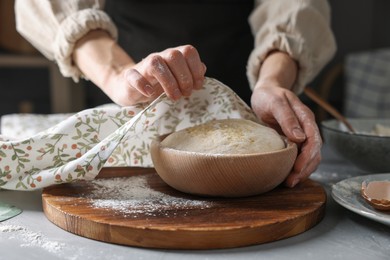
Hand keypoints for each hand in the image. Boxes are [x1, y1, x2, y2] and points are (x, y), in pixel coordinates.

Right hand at [73, 30, 205, 105]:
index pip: (188, 52)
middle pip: (174, 55)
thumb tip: (203, 69)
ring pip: (156, 63)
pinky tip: (150, 94)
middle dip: (184, 77)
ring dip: (168, 82)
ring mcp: (143, 66)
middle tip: (186, 94)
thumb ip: (190, 74)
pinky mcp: (129, 77)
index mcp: (173, 57)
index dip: (196, 68)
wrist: (130, 88)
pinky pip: (134, 75)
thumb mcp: (176, 81)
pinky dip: (143, 84)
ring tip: (174, 97)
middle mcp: (160, 57)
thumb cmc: (157, 85)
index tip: (198, 86)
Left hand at [251, 82, 321, 186]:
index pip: (314, 139)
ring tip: (289, 183)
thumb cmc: (269, 96)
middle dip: (304, 168)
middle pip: (314, 152)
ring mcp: (302, 135)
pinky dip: (296, 168)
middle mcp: (307, 128)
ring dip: (302, 171)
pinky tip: (287, 176)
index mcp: (305, 117)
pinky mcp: (294, 142)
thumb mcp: (276, 103)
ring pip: (310, 157)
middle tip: (290, 181)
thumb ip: (287, 118)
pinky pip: (300, 157)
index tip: (296, 168)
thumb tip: (300, 137)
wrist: (266, 93)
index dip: (307, 156)